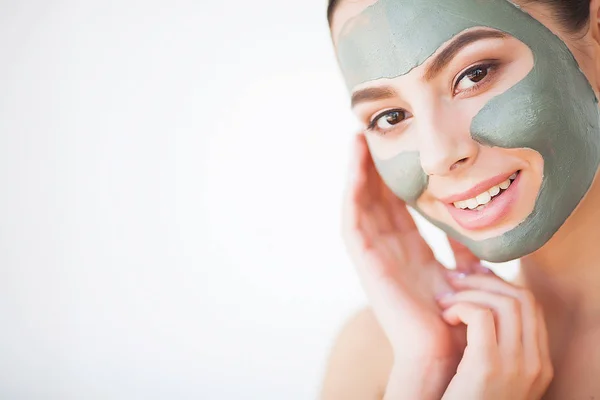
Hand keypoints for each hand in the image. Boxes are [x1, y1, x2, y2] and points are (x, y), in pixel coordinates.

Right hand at [342, 133, 479, 397]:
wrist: (447, 353)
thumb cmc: (459, 321)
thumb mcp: (466, 275)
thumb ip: (464, 251)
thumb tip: (472, 229)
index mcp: (411, 254)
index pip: (399, 208)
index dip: (396, 179)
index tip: (399, 150)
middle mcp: (390, 252)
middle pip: (377, 200)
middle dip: (375, 168)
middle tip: (373, 133)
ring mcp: (375, 256)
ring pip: (361, 205)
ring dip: (358, 172)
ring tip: (359, 139)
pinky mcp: (366, 262)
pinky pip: (353, 221)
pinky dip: (353, 192)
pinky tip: (356, 166)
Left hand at [437, 272, 553, 399]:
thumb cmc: (464, 399)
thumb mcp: (487, 371)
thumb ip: (491, 341)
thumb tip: (478, 297)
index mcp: (537, 363)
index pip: (530, 307)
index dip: (500, 285)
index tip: (472, 279)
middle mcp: (535, 363)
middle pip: (523, 298)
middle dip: (486, 280)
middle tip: (454, 278)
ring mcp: (517, 366)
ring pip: (506, 302)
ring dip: (470, 291)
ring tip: (444, 299)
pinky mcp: (489, 367)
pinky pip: (481, 316)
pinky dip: (461, 307)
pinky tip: (446, 316)